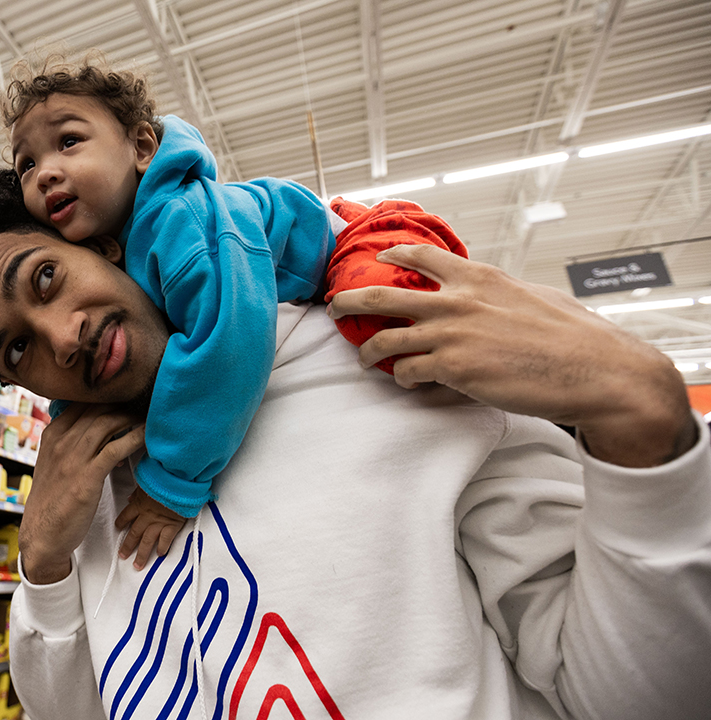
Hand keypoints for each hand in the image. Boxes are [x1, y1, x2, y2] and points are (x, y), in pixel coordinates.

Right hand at [19, 402, 145, 583]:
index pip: (82, 402)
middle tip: (143, 401)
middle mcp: (61, 441)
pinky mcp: (87, 477)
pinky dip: (134, 437)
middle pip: (97, 409)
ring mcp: (73, 458)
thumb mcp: (53, 462)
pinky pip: (116, 448)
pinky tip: (147, 434)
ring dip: (131, 416)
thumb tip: (93, 427)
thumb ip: (69, 441)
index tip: (126, 394)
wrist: (42, 534)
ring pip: (107, 423)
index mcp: (52, 434)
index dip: (107, 395)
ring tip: (148, 414)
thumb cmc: (53, 499)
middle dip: (122, 402)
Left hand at [114, 487, 185, 569]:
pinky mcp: (172, 525)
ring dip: (142, 554)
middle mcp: (147, 516)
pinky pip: (165, 539)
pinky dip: (162, 548)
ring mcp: (159, 522)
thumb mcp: (146, 481)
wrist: (177, 482)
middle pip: (134, 534)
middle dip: (127, 546)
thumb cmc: (163, 480)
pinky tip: (160, 554)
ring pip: (147, 541)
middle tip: (123, 555)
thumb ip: (138, 491)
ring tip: (138, 564)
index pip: (126, 516)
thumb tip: (131, 497)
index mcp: (139, 504)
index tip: (118, 528)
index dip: (121, 522)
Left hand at [327, 244, 696, 467]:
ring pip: (384, 339)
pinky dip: (401, 378)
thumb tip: (483, 290)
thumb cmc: (572, 335)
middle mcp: (457, 301)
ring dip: (367, 350)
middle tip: (333, 307)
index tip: (373, 260)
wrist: (596, 368)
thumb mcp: (530, 295)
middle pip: (381, 295)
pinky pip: (407, 372)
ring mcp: (452, 335)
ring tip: (363, 358)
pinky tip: (406, 382)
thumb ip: (496, 292)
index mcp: (477, 277)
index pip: (418, 255)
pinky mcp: (454, 369)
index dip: (389, 256)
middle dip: (347, 301)